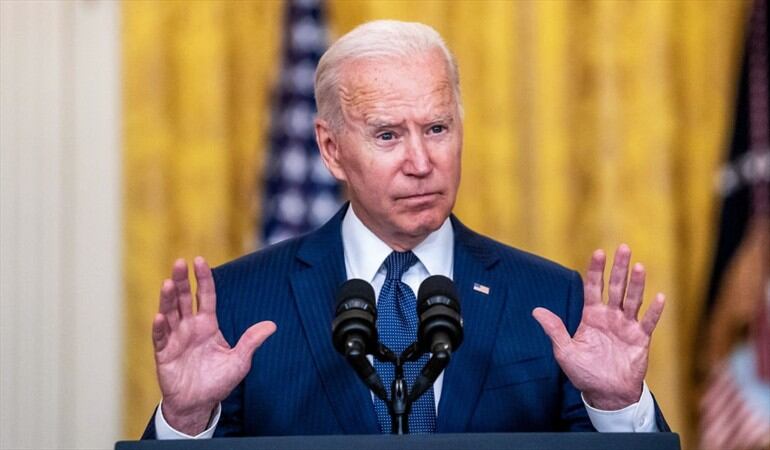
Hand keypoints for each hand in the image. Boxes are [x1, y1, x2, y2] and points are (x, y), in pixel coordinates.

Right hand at [152, 257, 276, 434]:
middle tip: (180, 262)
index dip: (203, 279)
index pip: (205, 296)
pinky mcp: (164, 354)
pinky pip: (160, 338)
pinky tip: (160, 317)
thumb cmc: (218, 381)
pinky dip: (159, 328)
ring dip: (168, 299)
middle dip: (182, 281)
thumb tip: (272, 325)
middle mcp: (189, 327)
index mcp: (207, 325)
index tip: (200, 261)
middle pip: (184, 299)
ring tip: (168, 283)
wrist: (199, 405)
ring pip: (169, 313)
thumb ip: (251, 341)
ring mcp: (175, 339)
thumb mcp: (239, 360)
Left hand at [532, 244, 664, 409]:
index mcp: (591, 316)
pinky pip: (648, 322)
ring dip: (636, 283)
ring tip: (639, 266)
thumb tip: (536, 310)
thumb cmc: (584, 372)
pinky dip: (654, 311)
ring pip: (632, 300)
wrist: (606, 394)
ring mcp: (626, 326)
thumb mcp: (565, 351)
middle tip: (624, 247)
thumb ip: (555, 330)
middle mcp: (610, 316)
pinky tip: (660, 297)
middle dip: (619, 268)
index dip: (596, 270)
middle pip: (615, 287)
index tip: (599, 252)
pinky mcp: (640, 339)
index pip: (593, 287)